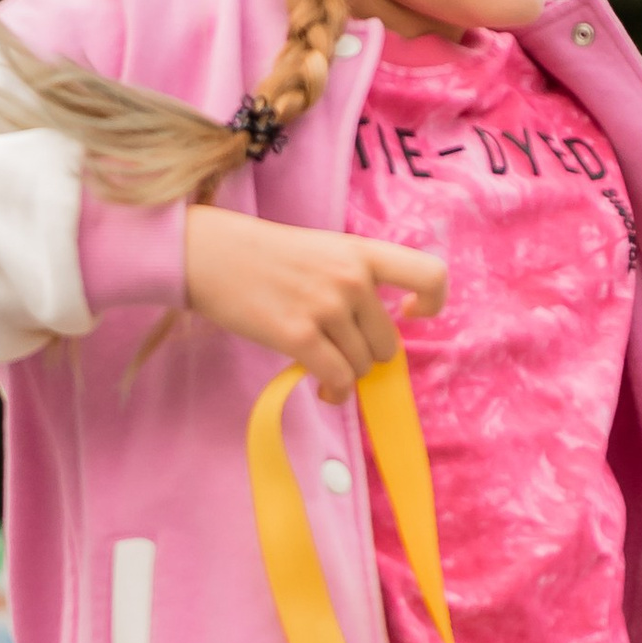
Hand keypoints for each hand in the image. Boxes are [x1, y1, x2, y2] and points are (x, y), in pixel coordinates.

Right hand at [182, 208, 445, 403]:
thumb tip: (381, 334)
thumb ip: (355, 280)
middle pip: (388, 343)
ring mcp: (326, 307)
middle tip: (339, 351)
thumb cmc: (265, 256)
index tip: (410, 314)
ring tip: (324, 367)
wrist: (207, 253)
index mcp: (361, 252)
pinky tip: (322, 389)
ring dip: (346, 376)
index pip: (430, 275)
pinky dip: (334, 393)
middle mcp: (351, 278)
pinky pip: (337, 380)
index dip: (433, 303)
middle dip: (366, 356)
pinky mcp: (298, 335)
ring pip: (362, 366)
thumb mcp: (323, 250)